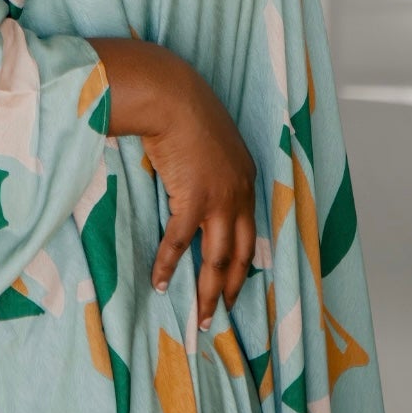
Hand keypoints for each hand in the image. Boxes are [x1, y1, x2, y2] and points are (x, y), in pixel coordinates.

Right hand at [142, 62, 257, 328]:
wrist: (172, 96)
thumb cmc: (185, 111)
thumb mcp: (211, 143)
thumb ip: (211, 170)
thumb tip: (194, 186)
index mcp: (246, 180)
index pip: (250, 234)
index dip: (243, 264)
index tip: (236, 285)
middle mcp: (239, 194)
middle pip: (240, 254)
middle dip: (232, 288)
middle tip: (221, 314)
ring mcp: (218, 199)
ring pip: (217, 258)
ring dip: (208, 291)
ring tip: (200, 317)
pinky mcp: (192, 199)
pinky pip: (180, 243)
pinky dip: (169, 266)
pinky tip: (161, 284)